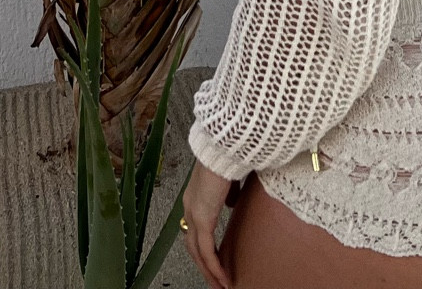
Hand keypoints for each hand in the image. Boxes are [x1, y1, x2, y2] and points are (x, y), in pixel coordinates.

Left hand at [182, 160, 234, 288]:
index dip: (203, 247)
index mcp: (195, 196)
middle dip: (204, 266)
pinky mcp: (202, 218)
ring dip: (209, 272)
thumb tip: (231, 203)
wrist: (223, 147)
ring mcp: (194, 213)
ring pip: (197, 252)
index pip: (196, 229)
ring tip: (221, 286)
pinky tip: (223, 278)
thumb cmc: (228, 156)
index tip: (214, 260)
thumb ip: (229, 193)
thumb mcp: (229, 179)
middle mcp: (190, 206)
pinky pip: (207, 251)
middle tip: (216, 282)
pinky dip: (214, 267)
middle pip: (193, 245)